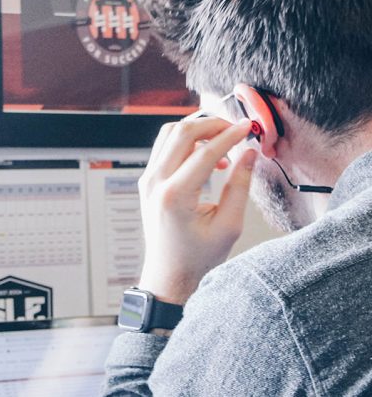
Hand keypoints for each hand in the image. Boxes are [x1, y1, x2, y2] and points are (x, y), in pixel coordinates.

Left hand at [138, 117, 256, 304]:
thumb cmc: (198, 256)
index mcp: (175, 195)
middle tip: (235, 129)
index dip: (230, 135)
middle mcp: (156, 182)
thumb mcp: (229, 226)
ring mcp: (148, 179)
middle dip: (212, 124)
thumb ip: (239, 186)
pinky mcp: (148, 179)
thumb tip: (249, 153)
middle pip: (181, 132)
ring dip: (197, 129)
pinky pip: (164, 146)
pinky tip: (208, 156)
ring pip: (169, 133)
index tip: (248, 128)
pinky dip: (186, 141)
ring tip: (222, 142)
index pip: (205, 152)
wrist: (169, 272)